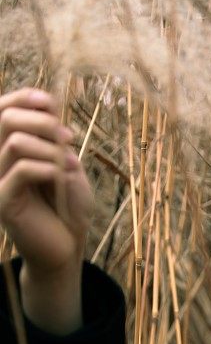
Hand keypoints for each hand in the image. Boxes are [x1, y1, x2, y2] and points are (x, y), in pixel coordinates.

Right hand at [0, 88, 93, 332]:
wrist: (67, 245)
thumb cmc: (68, 206)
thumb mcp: (66, 165)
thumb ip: (54, 138)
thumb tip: (48, 108)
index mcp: (9, 148)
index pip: (3, 109)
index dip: (25, 98)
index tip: (53, 103)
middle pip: (6, 118)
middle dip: (42, 121)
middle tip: (68, 138)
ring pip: (14, 142)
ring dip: (50, 148)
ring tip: (71, 162)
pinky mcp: (4, 201)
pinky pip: (21, 170)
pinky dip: (47, 167)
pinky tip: (62, 177)